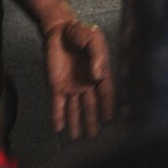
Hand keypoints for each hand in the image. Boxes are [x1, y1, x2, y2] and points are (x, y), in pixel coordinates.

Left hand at [43, 17, 114, 139]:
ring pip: (75, 109)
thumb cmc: (80, 32)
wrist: (59, 29)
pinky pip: (57, 104)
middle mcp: (86, 84)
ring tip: (78, 138)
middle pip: (90, 106)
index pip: (105, 94)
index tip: (110, 119)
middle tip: (95, 137)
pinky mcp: (56, 86)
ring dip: (76, 123)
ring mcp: (71, 86)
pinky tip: (59, 129)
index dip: (108, 106)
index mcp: (98, 74)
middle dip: (92, 121)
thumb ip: (97, 56)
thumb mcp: (93, 40)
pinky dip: (58, 117)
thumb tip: (98, 75)